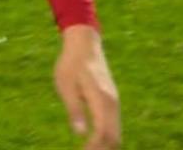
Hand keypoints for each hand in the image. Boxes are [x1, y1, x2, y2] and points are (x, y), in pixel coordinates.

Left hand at [53, 25, 120, 149]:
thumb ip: (74, 110)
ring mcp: (113, 101)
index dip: (94, 148)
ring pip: (116, 132)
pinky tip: (95, 142)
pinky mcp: (111, 100)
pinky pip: (114, 124)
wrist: (84, 43)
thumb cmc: (71, 63)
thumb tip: (79, 133)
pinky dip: (107, 137)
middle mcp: (112, 103)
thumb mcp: (66, 86)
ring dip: (105, 145)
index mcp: (101, 100)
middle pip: (114, 137)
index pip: (103, 134)